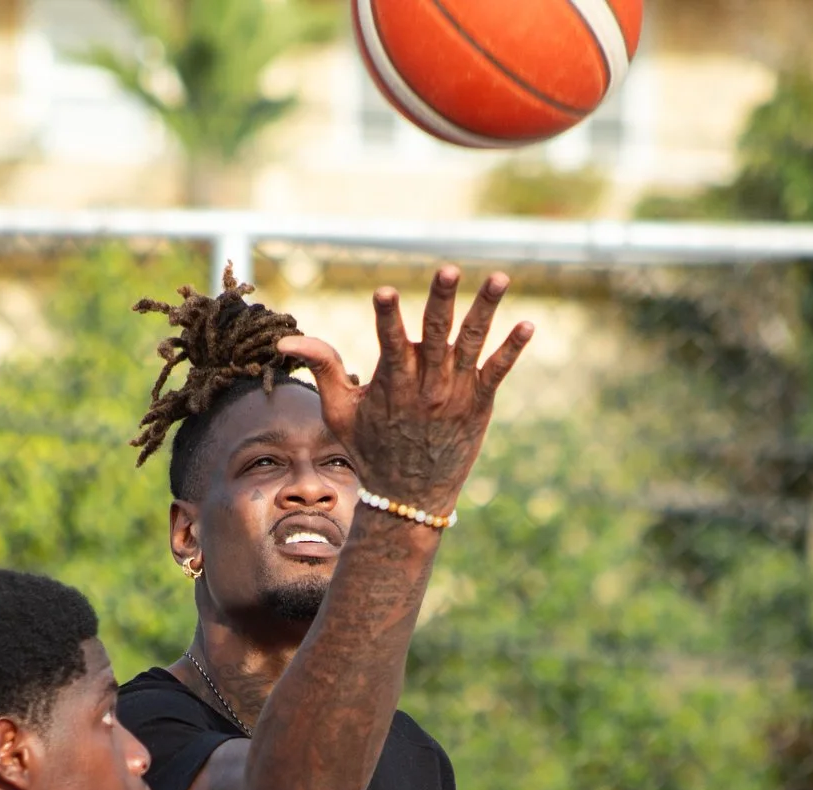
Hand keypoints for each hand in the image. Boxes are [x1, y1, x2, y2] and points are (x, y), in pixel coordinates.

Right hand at [276, 266, 532, 517]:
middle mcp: (426, 386)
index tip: (385, 292)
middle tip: (449, 269)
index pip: (389, 342)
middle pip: (435, 335)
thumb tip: (284, 342)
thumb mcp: (339, 412)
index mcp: (392, 383)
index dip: (387, 318)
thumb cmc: (370, 448)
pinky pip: (498, 372)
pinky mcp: (478, 404)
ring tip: (500, 277)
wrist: (409, 497)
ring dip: (485, 310)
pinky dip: (512, 349)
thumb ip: (323, 367)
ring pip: (472, 344)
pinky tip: (528, 324)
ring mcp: (455, 394)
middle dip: (441, 301)